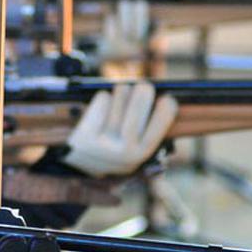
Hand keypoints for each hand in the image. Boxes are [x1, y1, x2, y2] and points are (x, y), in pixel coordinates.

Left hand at [63, 81, 177, 176]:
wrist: (84, 163)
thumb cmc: (118, 145)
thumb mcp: (137, 144)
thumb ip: (152, 126)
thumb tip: (168, 97)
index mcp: (143, 153)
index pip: (163, 120)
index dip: (167, 105)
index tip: (166, 98)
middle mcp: (125, 151)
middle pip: (141, 99)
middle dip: (143, 89)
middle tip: (142, 88)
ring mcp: (104, 143)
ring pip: (121, 95)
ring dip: (122, 92)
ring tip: (120, 98)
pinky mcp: (85, 134)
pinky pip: (102, 99)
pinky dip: (103, 98)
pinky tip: (102, 108)